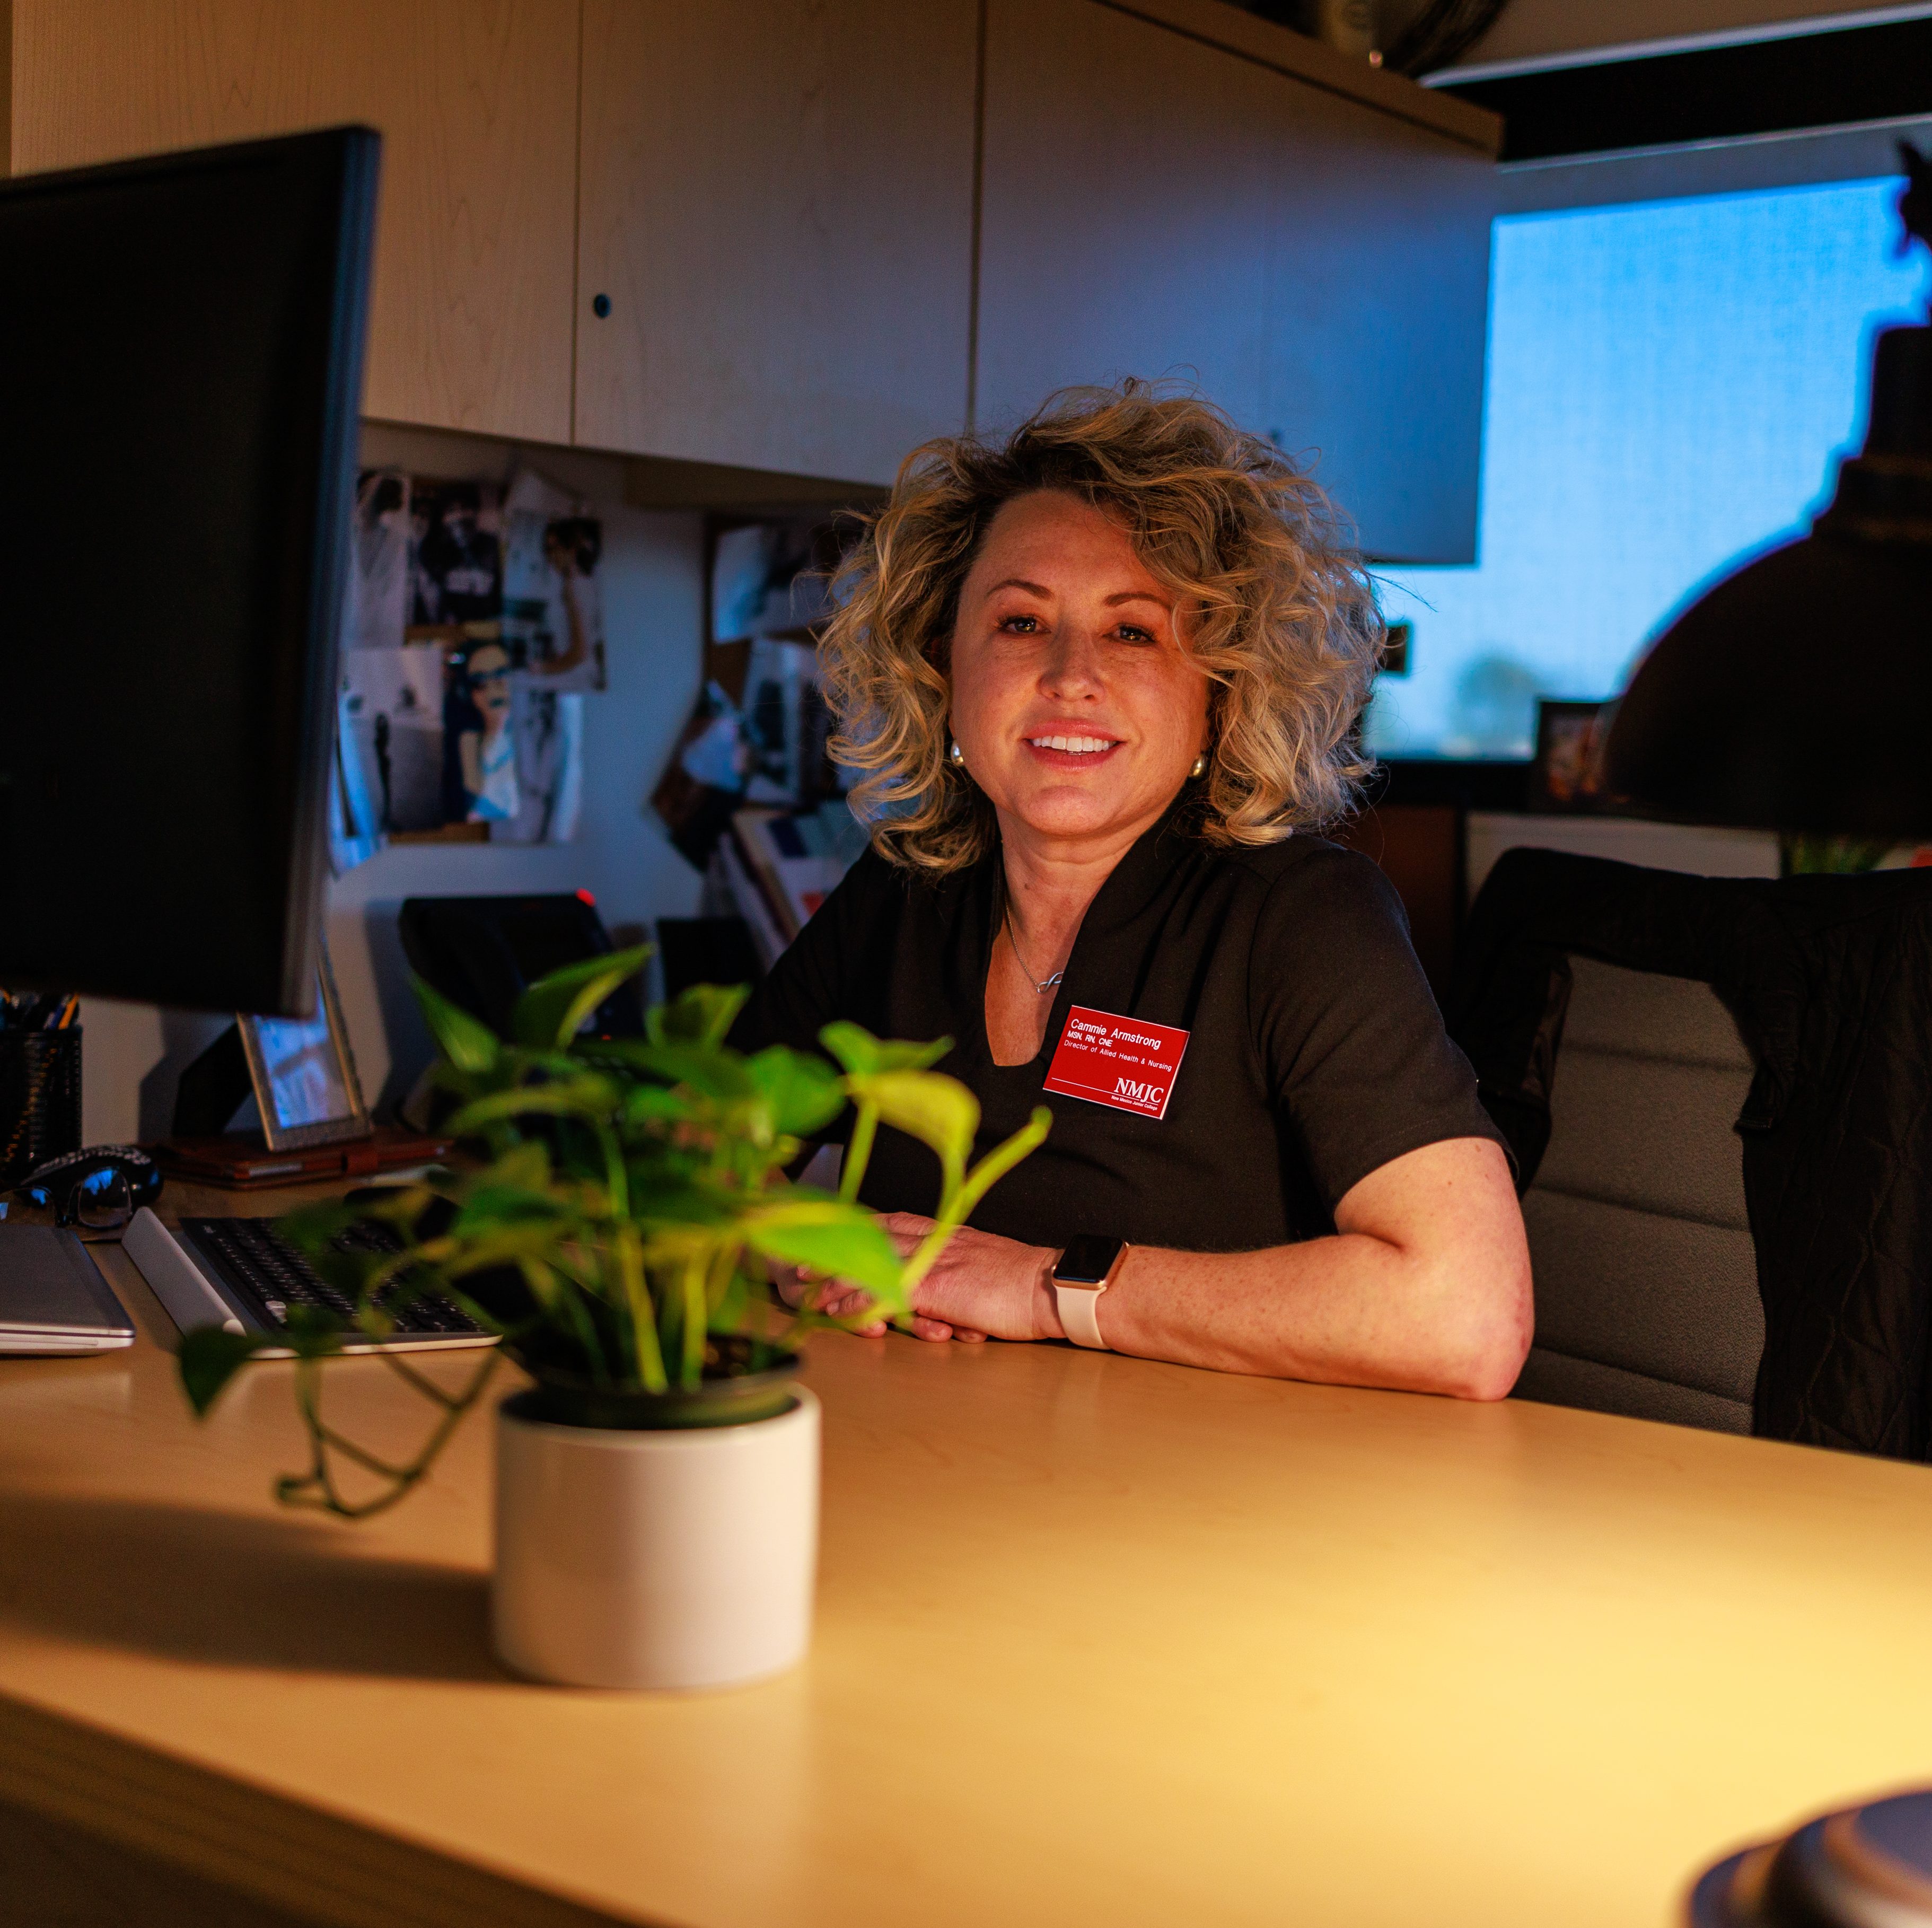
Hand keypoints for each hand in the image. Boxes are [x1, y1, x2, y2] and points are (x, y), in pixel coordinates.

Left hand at [777, 1218, 1062, 1344]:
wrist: (1051, 1285)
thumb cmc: (1027, 1282)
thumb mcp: (988, 1266)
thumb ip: (960, 1271)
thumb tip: (947, 1293)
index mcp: (950, 1233)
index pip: (896, 1223)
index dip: (863, 1231)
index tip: (839, 1236)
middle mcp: (936, 1240)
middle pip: (872, 1242)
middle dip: (836, 1253)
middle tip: (804, 1267)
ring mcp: (932, 1261)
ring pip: (871, 1266)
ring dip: (836, 1283)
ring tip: (810, 1296)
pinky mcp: (934, 1287)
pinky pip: (884, 1293)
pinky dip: (857, 1304)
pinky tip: (838, 1314)